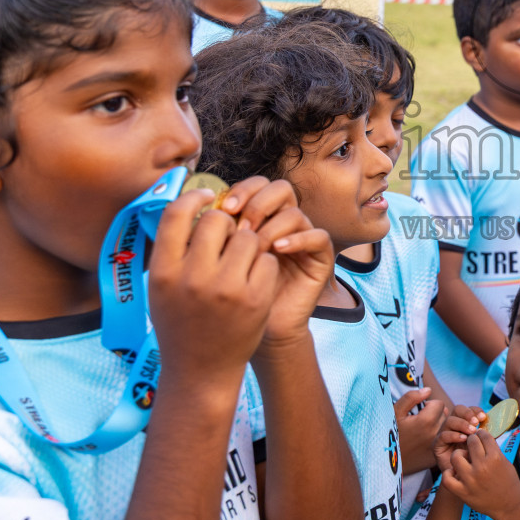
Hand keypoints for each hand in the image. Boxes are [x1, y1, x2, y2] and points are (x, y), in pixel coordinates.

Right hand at [148, 190, 277, 392]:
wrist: (201, 371)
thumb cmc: (180, 323)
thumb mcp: (160, 288)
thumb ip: (172, 250)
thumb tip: (192, 204)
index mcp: (163, 272)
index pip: (176, 214)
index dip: (194, 197)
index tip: (208, 197)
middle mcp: (193, 278)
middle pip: (216, 220)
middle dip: (225, 224)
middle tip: (227, 238)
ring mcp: (227, 289)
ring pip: (248, 237)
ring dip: (248, 243)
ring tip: (241, 261)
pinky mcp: (255, 299)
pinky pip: (266, 260)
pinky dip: (263, 265)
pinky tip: (253, 280)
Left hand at [205, 176, 340, 352]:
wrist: (252, 334)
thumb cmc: (229, 300)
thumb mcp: (215, 262)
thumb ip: (213, 233)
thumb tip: (200, 205)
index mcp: (259, 218)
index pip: (256, 185)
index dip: (241, 190)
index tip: (221, 209)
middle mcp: (282, 223)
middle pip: (279, 188)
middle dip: (257, 202)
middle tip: (240, 224)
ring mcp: (302, 239)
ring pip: (294, 212)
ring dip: (272, 226)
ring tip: (256, 246)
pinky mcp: (320, 259)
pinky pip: (318, 236)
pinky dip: (297, 239)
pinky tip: (276, 251)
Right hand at [395, 388, 448, 475]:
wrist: (383, 460)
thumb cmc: (388, 432)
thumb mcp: (395, 411)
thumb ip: (412, 397)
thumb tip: (428, 390)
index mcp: (426, 420)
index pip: (439, 404)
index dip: (428, 404)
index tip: (418, 411)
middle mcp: (434, 433)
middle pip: (444, 415)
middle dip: (434, 413)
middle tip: (419, 420)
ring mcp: (435, 446)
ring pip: (444, 427)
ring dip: (436, 425)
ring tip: (421, 430)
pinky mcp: (435, 457)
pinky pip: (441, 441)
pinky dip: (435, 438)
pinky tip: (423, 441)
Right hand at [433, 405, 484, 475]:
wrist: (466, 482)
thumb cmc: (476, 463)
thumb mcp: (484, 446)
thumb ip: (488, 435)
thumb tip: (496, 424)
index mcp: (465, 423)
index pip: (468, 409)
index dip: (475, 410)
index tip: (483, 417)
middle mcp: (454, 426)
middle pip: (457, 410)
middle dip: (467, 414)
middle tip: (476, 423)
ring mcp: (445, 434)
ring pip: (450, 421)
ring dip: (462, 424)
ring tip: (471, 431)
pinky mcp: (437, 446)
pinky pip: (442, 436)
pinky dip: (453, 435)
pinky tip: (463, 439)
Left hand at [441, 429, 519, 519]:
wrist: (509, 506)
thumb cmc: (508, 482)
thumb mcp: (504, 461)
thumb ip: (492, 449)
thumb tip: (479, 435)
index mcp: (495, 458)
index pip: (483, 436)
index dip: (481, 434)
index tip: (479, 435)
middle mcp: (482, 467)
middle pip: (470, 442)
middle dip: (471, 440)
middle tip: (471, 444)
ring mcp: (471, 480)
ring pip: (456, 456)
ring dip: (459, 454)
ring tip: (463, 458)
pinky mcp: (463, 492)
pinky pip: (447, 478)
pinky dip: (448, 473)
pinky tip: (454, 472)